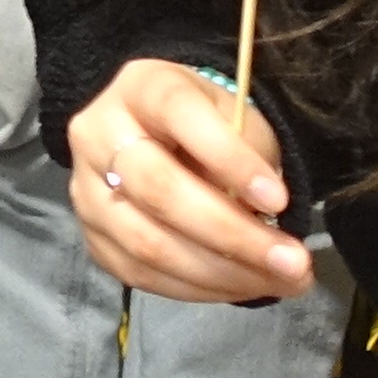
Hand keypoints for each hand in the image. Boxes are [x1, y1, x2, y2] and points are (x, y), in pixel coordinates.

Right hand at [66, 61, 313, 302]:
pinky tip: (240, 286)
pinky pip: (140, 275)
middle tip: (292, 261)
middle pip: (159, 190)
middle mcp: (98, 134)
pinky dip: (197, 289)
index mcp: (141, 87)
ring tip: (278, 281)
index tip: (280, 200)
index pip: (180, 114)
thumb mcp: (236, 115)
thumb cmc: (206, 122)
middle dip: (233, 234)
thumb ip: (250, 154)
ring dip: (221, 273)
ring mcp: (85, 190)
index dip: (230, 159)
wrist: (152, 134)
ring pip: (148, 243)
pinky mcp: (92, 236)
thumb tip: (265, 218)